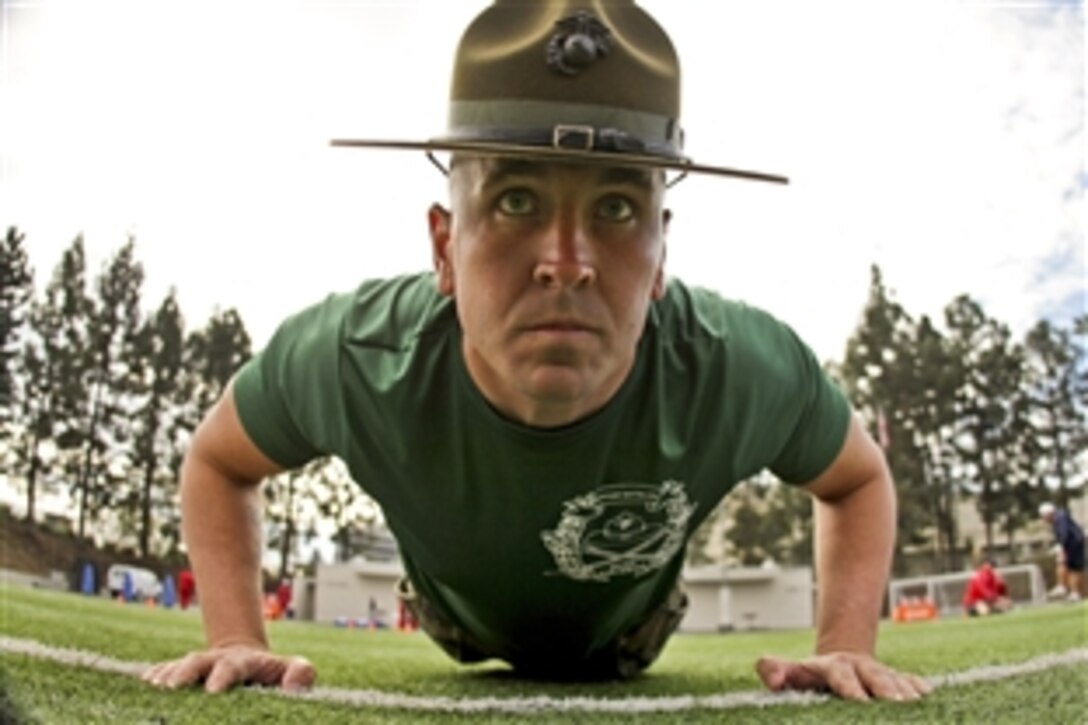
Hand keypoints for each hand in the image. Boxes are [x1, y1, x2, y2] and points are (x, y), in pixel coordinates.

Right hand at [142, 645, 315, 692]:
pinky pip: (163, 672)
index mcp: (243, 662)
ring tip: (154, 687)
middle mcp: (215, 661)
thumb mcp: (292, 668)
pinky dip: (153, 676)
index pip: (234, 666)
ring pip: (178, 667)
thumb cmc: (271, 672)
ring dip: (166, 676)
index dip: (224, 676)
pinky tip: (143, 683)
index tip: (213, 689)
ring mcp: (196, 666)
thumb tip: (294, 685)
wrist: (244, 658)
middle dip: (186, 672)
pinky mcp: (180, 674)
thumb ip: (301, 673)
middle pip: (198, 662)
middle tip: (174, 687)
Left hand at [756, 652, 930, 701]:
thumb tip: (774, 679)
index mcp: (833, 666)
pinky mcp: (900, 680)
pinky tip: (930, 699)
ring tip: (915, 708)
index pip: (841, 675)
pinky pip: (914, 683)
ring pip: (898, 681)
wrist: (839, 664)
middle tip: (897, 704)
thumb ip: (772, 670)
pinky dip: (922, 691)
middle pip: (876, 676)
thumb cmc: (810, 676)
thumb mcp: (790, 672)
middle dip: (887, 690)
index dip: (850, 687)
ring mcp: (882, 673)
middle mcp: (860, 667)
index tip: (859, 700)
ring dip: (908, 694)